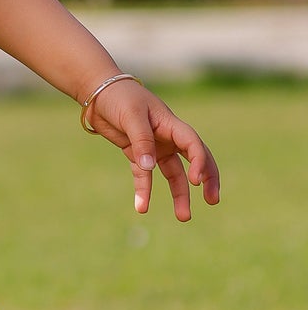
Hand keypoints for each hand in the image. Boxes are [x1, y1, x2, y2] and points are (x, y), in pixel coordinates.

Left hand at [85, 77, 220, 220]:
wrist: (98, 92)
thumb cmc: (118, 97)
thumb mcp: (131, 116)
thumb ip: (141, 141)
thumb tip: (149, 167)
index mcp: (171, 124)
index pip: (193, 144)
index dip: (200, 162)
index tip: (197, 181)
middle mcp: (167, 137)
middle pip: (194, 160)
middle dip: (206, 180)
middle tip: (212, 200)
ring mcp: (154, 147)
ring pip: (173, 173)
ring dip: (179, 194)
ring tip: (184, 216)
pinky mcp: (137, 154)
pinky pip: (144, 176)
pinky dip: (144, 191)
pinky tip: (142, 208)